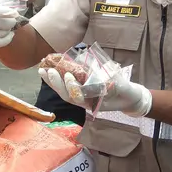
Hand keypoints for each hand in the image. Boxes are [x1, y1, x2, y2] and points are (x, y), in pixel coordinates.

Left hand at [38, 68, 152, 116]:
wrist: (129, 97)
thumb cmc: (123, 91)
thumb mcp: (117, 84)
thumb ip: (106, 80)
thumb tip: (92, 73)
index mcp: (92, 101)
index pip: (78, 97)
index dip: (71, 87)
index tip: (68, 76)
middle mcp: (84, 101)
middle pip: (67, 95)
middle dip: (57, 84)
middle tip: (50, 71)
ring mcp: (81, 97)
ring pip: (64, 93)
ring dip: (53, 82)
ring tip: (43, 70)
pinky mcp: (80, 91)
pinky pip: (66, 88)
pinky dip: (58, 80)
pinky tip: (49, 71)